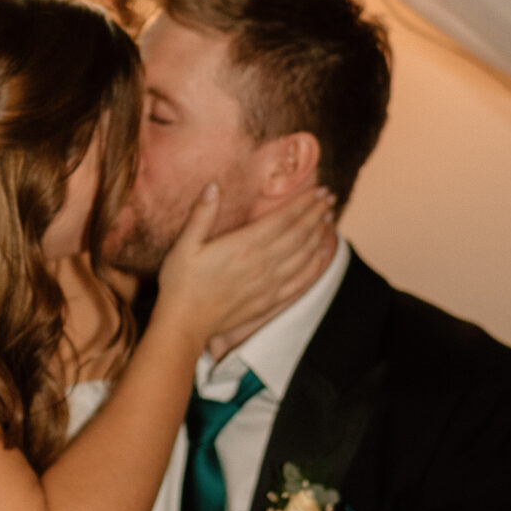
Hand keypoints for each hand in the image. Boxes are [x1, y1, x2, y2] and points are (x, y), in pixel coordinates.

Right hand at [156, 185, 334, 355]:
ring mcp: (269, 284)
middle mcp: (262, 263)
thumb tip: (213, 186)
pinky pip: (300, 281)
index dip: (305, 203)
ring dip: (319, 235)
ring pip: (304, 255)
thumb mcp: (184, 245)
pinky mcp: (269, 301)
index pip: (284, 219)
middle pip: (299, 234)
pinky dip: (315, 266)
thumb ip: (201, 214)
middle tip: (329, 198)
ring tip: (329, 219)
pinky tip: (322, 255)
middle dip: (317, 214)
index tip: (320, 191)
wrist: (184, 324)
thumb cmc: (181, 283)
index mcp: (243, 245)